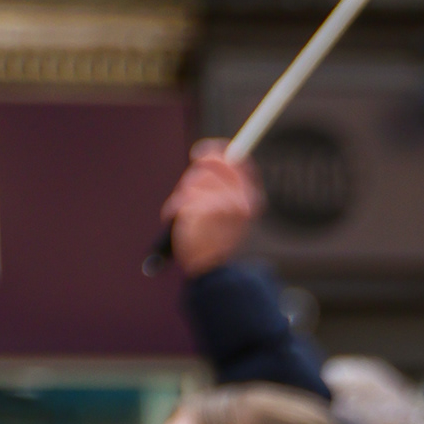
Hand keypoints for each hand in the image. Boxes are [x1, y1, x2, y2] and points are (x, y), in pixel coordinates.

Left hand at [163, 141, 263, 279]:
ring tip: (186, 215)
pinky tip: (178, 221)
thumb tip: (210, 157)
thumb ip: (222, 186)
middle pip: (211, 165)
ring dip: (184, 196)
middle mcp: (241, 199)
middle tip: (187, 191)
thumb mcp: (228, 213)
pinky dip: (174, 209)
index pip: (236, 161)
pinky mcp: (205, 209)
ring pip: (193, 182)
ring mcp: (225, 204)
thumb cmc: (216, 242)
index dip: (216, 151)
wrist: (213, 271)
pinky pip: (183, 198)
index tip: (198, 153)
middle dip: (194, 178)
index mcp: (250, 198)